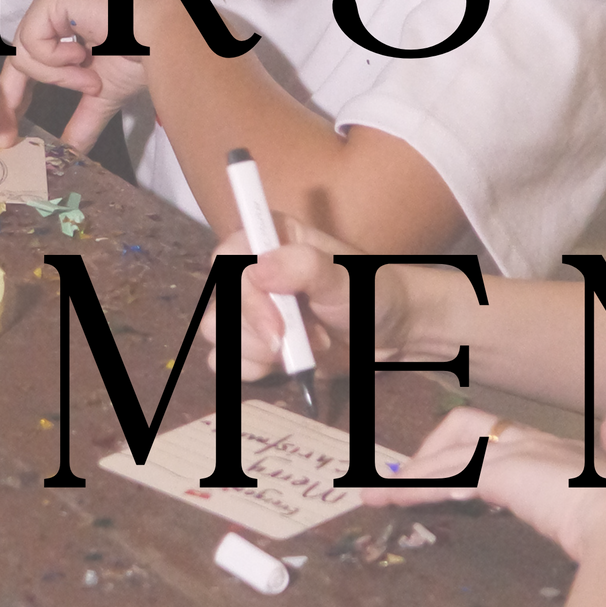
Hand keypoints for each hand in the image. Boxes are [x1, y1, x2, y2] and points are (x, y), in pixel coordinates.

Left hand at [0, 0, 153, 152]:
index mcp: (61, 34)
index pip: (23, 69)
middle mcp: (51, 13)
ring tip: (91, 77)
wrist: (161, 39)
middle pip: (14, 62)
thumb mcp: (99, 97)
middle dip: (10, 102)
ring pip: (24, 55)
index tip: (6, 137)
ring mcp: (50, 2)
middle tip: (7, 138)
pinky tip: (85, 51)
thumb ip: (80, 121)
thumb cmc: (140, 57)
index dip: (12, 102)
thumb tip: (67, 153)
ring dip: (59, 77)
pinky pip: (33, 39)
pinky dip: (58, 58)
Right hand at [205, 219, 369, 379]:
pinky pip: (224, 359)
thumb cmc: (370, 293)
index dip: (245, 291)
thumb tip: (257, 269)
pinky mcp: (252, 341)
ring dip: (259, 349)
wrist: (387, 334)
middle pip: (221, 298)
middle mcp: (254, 270)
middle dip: (261, 328)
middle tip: (310, 337)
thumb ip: (305, 267)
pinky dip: (252, 367)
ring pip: (217, 330)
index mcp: (272, 239)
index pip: (229, 254)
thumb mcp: (346, 277)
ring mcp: (250, 308)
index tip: (279, 323)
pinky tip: (285, 364)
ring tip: (304, 348)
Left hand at [360, 408, 605, 563]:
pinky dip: (414, 488)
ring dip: (410, 476)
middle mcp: (532, 442)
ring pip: (448, 450)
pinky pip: (444, 475)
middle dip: (433, 450)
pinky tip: (393, 503)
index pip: (503, 436)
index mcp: (559, 447)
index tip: (448, 477)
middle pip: (468, 425)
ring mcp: (515, 454)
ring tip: (375, 499)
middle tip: (404, 484)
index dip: (470, 451)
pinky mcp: (500, 474)